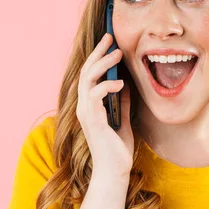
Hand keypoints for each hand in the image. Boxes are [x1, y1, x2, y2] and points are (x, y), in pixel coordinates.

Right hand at [76, 33, 133, 174]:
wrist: (115, 171)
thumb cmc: (118, 148)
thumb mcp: (123, 119)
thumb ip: (121, 102)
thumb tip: (124, 84)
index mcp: (90, 105)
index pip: (90, 74)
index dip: (98, 56)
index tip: (110, 42)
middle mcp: (84, 107)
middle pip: (86, 71)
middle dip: (98, 52)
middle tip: (110, 37)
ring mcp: (86, 113)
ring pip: (88, 79)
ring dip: (103, 64)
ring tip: (118, 54)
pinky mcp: (92, 121)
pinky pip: (94, 96)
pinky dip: (106, 86)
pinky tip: (120, 83)